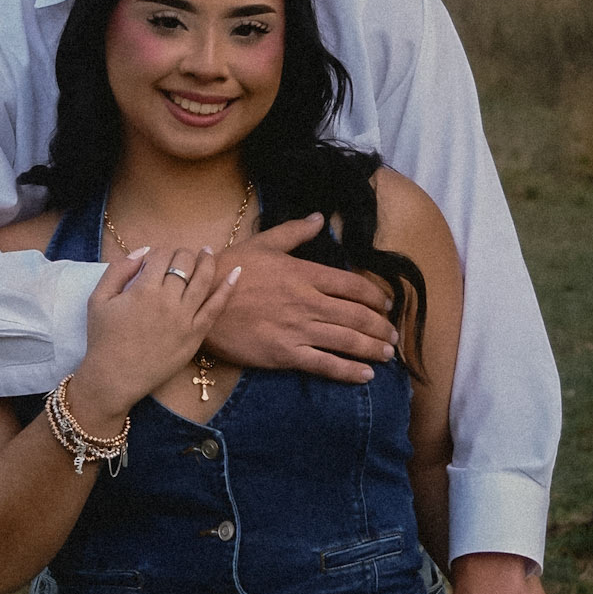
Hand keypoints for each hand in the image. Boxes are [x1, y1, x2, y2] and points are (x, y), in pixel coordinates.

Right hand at [69, 247, 237, 431]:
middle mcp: (168, 301)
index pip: (160, 256)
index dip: (158, 252)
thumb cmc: (103, 339)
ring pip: (203, 279)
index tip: (154, 260)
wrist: (114, 378)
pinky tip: (236, 273)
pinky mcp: (196, 335)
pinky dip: (227, 288)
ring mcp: (185, 319)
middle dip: (182, 254)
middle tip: (178, 258)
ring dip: (207, 261)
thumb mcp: (98, 299)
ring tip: (207, 252)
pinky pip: (216, 308)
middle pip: (184, 263)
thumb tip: (143, 251)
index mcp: (143, 290)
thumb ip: (118, 269)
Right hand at [204, 213, 397, 383]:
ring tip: (387, 355)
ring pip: (347, 340)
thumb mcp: (262, 243)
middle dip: (381, 327)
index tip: (386, 304)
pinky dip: (349, 371)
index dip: (375, 296)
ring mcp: (298, 329)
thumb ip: (295, 232)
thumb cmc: (230, 270)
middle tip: (393, 335)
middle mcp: (307, 301)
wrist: (198, 300)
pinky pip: (325, 364)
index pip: (352, 285)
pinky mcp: (285, 353)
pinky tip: (366, 376)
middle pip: (357, 315)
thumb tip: (320, 217)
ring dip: (373, 348)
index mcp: (304, 273)